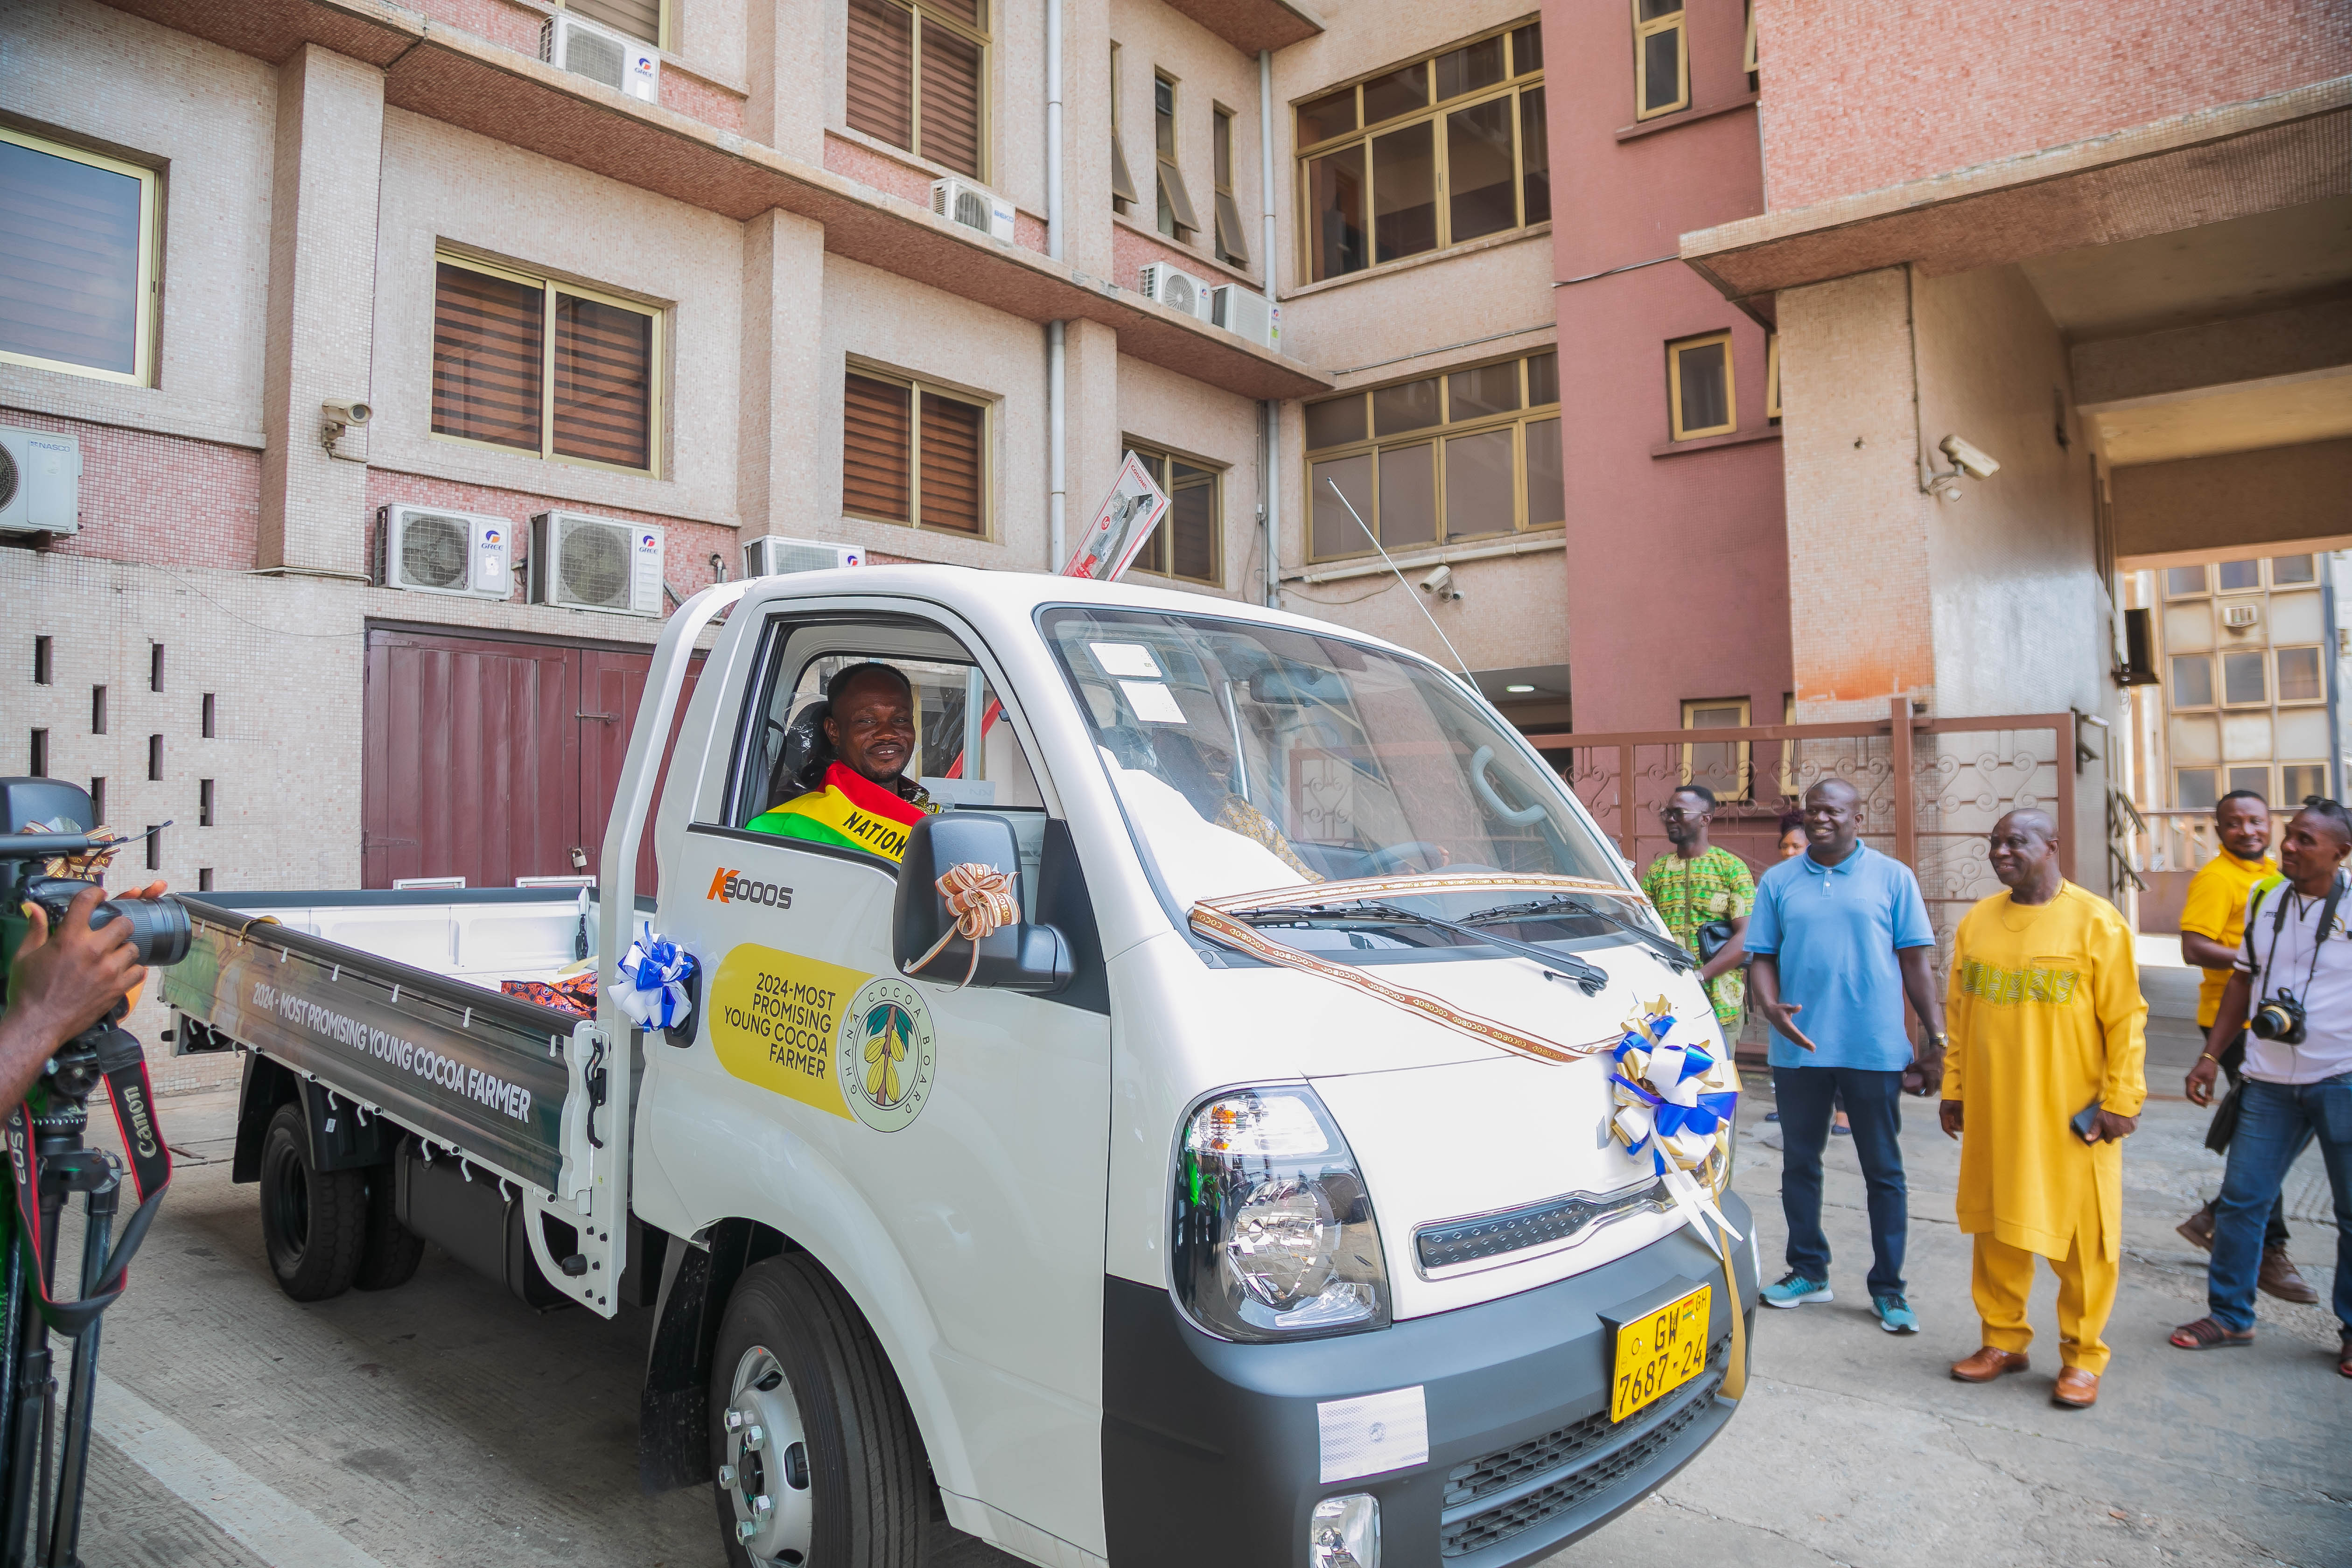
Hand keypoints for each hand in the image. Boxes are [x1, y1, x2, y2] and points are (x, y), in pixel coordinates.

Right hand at [8, 887, 144, 1047]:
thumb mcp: (24, 956)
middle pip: (123, 923)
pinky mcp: (117, 989)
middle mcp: (92, 951)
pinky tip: (122, 971)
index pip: (87, 902)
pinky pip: (139, 972)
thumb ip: (35, 929)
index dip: (95, 893)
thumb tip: (32, 908)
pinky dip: (133, 970)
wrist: (37, 1024)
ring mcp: (108, 970)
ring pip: (133, 947)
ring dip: (125, 949)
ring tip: (114, 955)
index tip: (99, 895)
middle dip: (117, 924)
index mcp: (68, 938)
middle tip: (111, 931)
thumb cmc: (28, 993)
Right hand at [1760, 999, 1818, 1052]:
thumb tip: (1800, 1006)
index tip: (1808, 1043)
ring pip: (1795, 1041)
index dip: (1801, 1038)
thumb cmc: (1779, 1009)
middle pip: (1796, 1039)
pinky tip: (1806, 1046)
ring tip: (1813, 1050)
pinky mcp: (1786, 1034)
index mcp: (1785, 1024)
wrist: (1770, 1013)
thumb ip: (1793, 1008)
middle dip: (1805, 1044)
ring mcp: (1785, 1033)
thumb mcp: (1785, 1007)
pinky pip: (1794, 1040)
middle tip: (1814, 1049)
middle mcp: (1785, 1030)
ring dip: (1804, 1046)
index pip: (1795, 1032)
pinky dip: (1800, 1044)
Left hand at [1903, 1047, 1944, 1098]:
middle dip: (1926, 1090)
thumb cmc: (1929, 1059)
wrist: (1939, 1052)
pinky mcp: (1943, 1075)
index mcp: (1932, 1080)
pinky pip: (1938, 1082)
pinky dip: (1934, 1082)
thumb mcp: (1917, 1064)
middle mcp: (1938, 1081)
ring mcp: (1942, 1078)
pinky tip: (1930, 1079)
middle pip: (1932, 1091)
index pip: (1928, 1093)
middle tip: (1920, 1088)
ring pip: (1936, 1086)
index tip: (1918, 1092)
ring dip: (1930, 1086)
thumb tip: (1904, 1071)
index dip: (1922, 1094)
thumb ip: (1909, 1068)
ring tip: (1924, 1083)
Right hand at [1938, 1098, 1961, 1138]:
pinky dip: (1959, 1121)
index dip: (1950, 1133)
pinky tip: (1964, 1122)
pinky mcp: (1952, 1111)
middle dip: (1956, 1129)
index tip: (1956, 1138)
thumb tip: (1960, 1128)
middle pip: (1950, 1126)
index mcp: (1943, 1114)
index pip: (1945, 1127)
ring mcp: (1948, 1113)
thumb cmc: (1955, 1098)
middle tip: (1963, 1129)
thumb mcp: (1957, 1108)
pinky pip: (1955, 1119)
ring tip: (1965, 1125)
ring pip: (1953, 1123)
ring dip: (1958, 1125)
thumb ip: (1958, 1117)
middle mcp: (1945, 1115)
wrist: (1954, 1089)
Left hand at [2085, 1108, 2136, 1143]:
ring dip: (2121, 1126)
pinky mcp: (2135, 1124)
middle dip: (2113, 1130)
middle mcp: (2122, 1134)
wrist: (2123, 1102)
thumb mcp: (2098, 1119)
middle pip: (2116, 1135)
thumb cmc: (2110, 1111)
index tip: (2104, 1131)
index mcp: (2113, 1134)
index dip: (2105, 1136)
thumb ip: (2094, 1130)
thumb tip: (2088, 1138)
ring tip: (2117, 1117)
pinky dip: (2128, 1123)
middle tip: (2111, 1121)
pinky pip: (2130, 1126)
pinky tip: (2124, 1116)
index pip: (2108, 1141)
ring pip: (2124, 1131)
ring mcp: (2129, 1129)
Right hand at [2185, 1055, 2219, 1106]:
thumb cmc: (2208, 1068)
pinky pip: (2193, 1090)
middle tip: (2205, 1105)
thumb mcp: (2210, 1079)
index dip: (2197, 1100)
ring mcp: (2190, 1081)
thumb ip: (2209, 1090)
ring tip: (2205, 1102)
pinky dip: (2198, 1095)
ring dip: (2197, 1098)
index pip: (2190, 1093)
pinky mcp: (2193, 1081)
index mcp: (2190, 1080)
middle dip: (2196, 1100)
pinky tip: (2204, 1097)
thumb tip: (2209, 1099)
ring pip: (2191, 1093)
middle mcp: (2188, 1081)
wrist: (2208, 1060)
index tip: (2204, 1103)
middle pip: (2189, 1094)